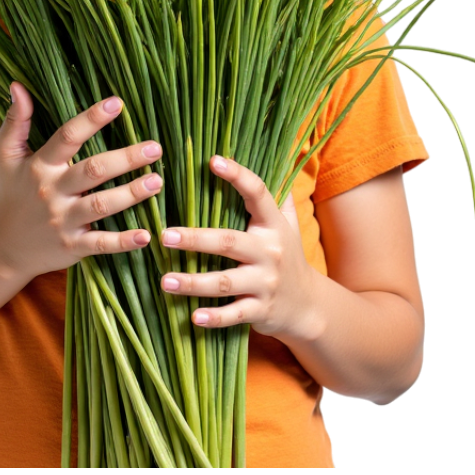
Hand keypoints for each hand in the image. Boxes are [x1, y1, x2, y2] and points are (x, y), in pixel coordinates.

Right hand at [0, 81, 163, 279]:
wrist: (5, 247)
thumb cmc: (14, 193)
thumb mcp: (6, 156)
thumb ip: (16, 121)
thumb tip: (18, 86)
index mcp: (41, 166)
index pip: (68, 136)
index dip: (92, 118)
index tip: (118, 102)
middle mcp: (53, 191)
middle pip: (93, 171)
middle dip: (125, 158)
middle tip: (155, 147)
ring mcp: (64, 221)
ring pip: (101, 205)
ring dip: (131, 194)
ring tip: (157, 180)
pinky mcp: (72, 246)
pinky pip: (100, 244)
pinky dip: (123, 242)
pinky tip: (146, 234)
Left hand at [159, 156, 315, 339]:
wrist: (309, 306)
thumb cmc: (288, 256)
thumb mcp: (288, 225)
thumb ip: (276, 196)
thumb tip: (265, 157)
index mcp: (274, 225)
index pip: (258, 194)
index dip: (237, 176)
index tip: (212, 160)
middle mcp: (270, 252)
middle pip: (229, 242)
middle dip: (196, 239)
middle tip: (166, 235)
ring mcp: (266, 283)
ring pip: (225, 282)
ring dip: (193, 282)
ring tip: (165, 280)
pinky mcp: (260, 310)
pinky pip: (234, 314)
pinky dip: (214, 317)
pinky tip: (192, 318)